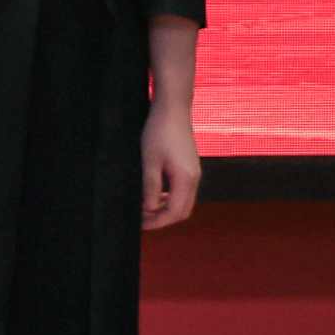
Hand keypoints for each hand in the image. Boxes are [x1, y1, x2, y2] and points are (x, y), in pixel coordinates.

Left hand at [143, 116, 201, 231]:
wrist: (173, 109)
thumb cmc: (159, 132)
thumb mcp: (149, 160)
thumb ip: (150, 186)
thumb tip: (148, 209)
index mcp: (186, 179)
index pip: (175, 212)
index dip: (157, 222)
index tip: (140, 225)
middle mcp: (194, 178)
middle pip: (182, 211)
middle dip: (162, 219)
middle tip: (141, 220)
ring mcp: (194, 173)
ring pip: (183, 202)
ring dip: (165, 209)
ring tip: (144, 209)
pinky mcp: (190, 167)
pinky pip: (182, 191)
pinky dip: (169, 198)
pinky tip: (153, 195)